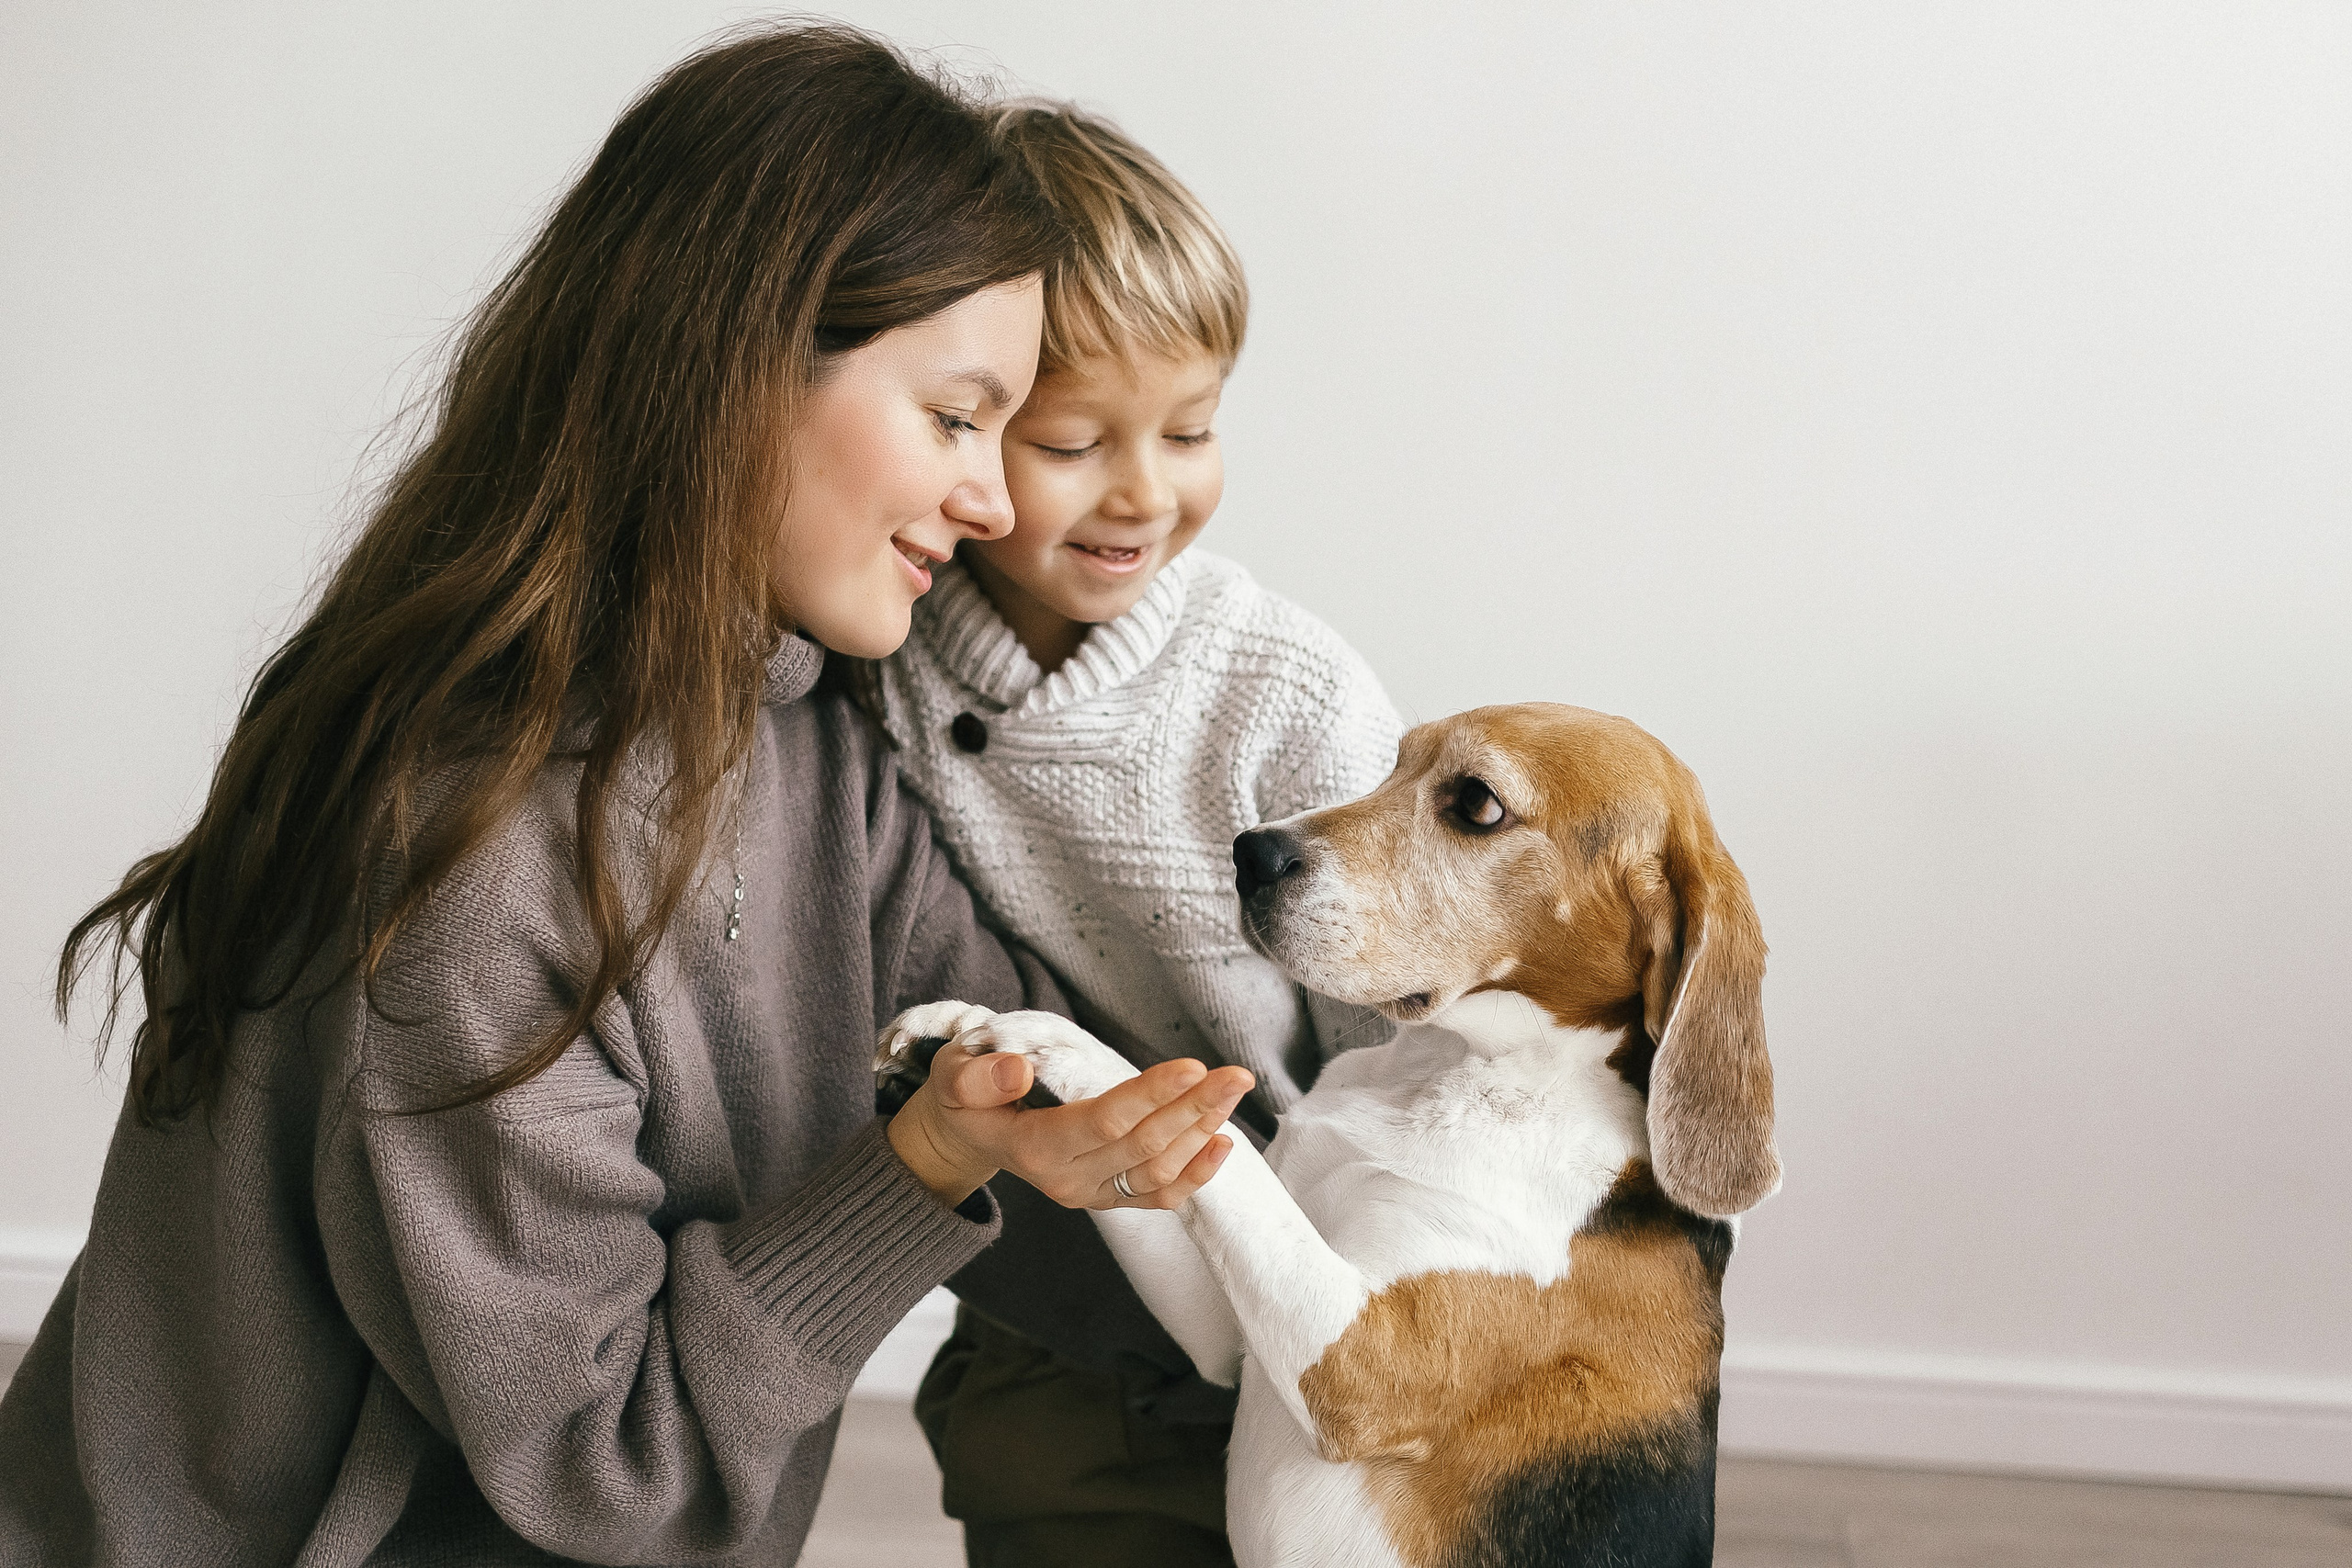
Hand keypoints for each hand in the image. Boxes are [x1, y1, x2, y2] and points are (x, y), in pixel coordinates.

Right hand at [886, 1036, 1252, 1210]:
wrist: (965, 1137)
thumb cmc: (964, 1097)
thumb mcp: (952, 1076)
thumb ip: (978, 1077)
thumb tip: (1017, 1071)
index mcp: (1033, 1147)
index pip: (1103, 1121)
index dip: (1150, 1096)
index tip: (1193, 1067)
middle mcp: (1066, 1179)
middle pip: (1142, 1145)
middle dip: (1194, 1108)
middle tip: (1237, 1074)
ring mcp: (1089, 1193)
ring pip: (1157, 1170)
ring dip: (1202, 1131)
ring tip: (1232, 1092)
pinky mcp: (1106, 1196)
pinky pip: (1156, 1195)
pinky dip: (1195, 1175)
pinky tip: (1223, 1143)